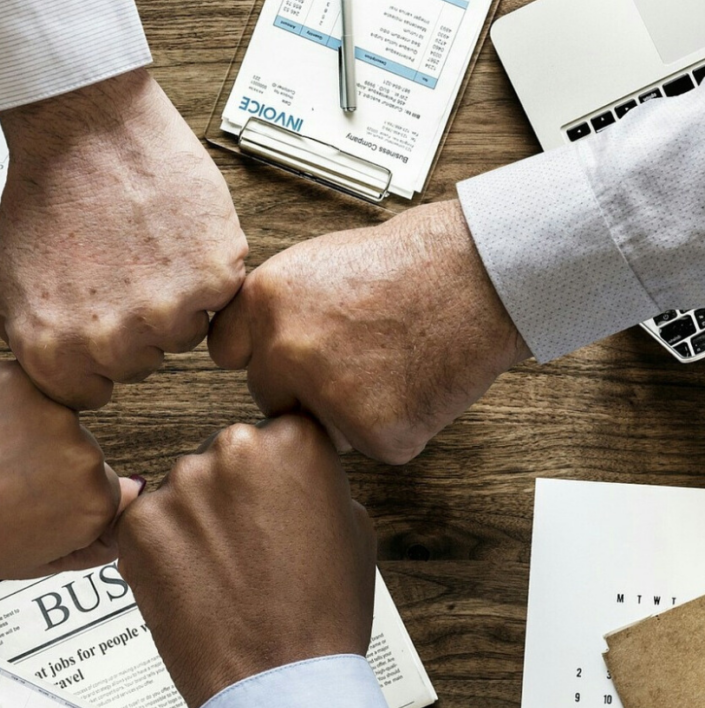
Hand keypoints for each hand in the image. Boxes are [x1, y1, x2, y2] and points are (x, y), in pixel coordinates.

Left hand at [0, 68, 247, 409]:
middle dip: (130, 328)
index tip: (96, 323)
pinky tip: (172, 238)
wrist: (85, 129)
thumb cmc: (44, 195)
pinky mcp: (212, 277)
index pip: (90, 394)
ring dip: (171, 302)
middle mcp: (111, 342)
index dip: (93, 358)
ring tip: (144, 250)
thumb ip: (23, 344)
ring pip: (182, 335)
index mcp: (55, 353)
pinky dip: (203, 271)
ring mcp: (167, 312)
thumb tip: (49, 372)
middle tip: (117, 272)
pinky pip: (218, 299)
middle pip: (139, 366)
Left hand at [0, 362, 140, 583]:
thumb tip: (130, 502)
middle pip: (82, 450)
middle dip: (49, 462)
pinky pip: (26, 387)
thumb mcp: (36, 560)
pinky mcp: (18, 379)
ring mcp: (51, 411)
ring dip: (29, 429)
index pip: (104, 488)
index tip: (35, 504)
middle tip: (1, 484)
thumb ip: (94, 539)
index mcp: (95, 502)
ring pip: (54, 416)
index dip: (64, 498)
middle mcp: (84, 453)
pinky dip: (5, 403)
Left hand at [113, 415, 375, 707]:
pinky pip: (147, 522)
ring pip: (184, 489)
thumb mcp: (354, 529)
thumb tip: (291, 475)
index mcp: (293, 441)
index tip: (273, 503)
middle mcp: (234, 448)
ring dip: (194, 520)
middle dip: (230, 494)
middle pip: (224, 457)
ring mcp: (181, 484)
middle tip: (247, 547)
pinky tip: (190, 583)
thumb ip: (317, 483)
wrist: (279, 684)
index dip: (273, 476)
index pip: (275, 435)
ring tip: (220, 573)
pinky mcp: (139, 522)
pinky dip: (161, 549)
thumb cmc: (322, 615)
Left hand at [208, 198, 530, 463]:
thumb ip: (277, 312)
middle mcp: (286, 350)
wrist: (482, 274)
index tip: (279, 357)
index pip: (226, 353)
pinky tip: (416, 383)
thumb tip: (255, 348)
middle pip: (270, 395)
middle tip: (355, 359)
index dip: (258, 355)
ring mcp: (328, 395)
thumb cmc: (409, 263)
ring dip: (346, 411)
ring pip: (318, 426)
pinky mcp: (375, 433)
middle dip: (302, 387)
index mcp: (265, 301)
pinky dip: (394, 424)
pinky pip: (370, 444)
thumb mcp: (317, 265)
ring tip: (391, 363)